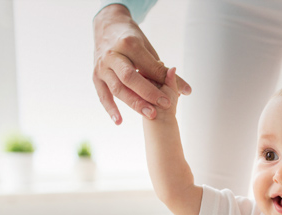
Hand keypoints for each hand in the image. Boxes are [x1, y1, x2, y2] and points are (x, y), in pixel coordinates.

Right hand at [92, 4, 191, 123]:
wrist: (107, 26)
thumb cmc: (132, 39)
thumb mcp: (148, 49)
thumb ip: (163, 70)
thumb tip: (186, 91)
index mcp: (129, 44)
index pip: (147, 66)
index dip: (162, 81)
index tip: (175, 96)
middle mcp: (113, 55)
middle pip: (130, 78)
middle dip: (148, 93)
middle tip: (164, 106)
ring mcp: (102, 66)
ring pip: (117, 88)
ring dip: (134, 103)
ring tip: (150, 115)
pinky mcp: (95, 76)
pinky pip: (102, 95)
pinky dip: (110, 109)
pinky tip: (119, 121)